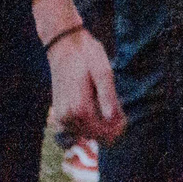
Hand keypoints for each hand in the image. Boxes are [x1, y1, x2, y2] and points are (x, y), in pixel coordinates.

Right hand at [46, 23, 125, 143]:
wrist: (64, 45)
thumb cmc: (86, 56)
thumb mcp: (103, 72)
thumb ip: (108, 97)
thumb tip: (112, 119)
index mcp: (80, 108)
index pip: (103, 133)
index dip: (117, 128)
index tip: (125, 117)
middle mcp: (67, 117)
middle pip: (95, 136)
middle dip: (109, 127)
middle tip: (118, 109)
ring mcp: (60, 118)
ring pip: (85, 134)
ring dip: (98, 126)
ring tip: (106, 105)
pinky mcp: (58, 115)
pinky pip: (72, 133)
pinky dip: (85, 127)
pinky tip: (93, 113)